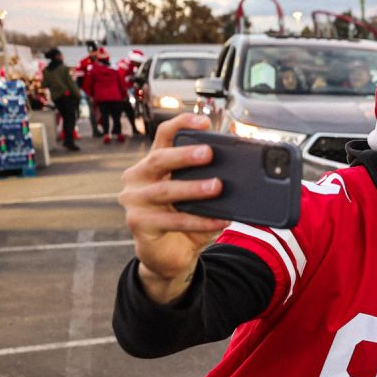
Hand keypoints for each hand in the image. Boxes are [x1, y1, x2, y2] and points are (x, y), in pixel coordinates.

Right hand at [118, 113, 228, 303]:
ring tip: (218, 186)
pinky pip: (173, 221)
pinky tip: (221, 220)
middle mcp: (138, 177)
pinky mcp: (138, 224)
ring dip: (193, 188)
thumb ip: (211, 178)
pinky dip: (200, 221)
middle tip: (209, 153)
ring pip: (165, 191)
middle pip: (159, 159)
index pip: (164, 136)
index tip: (205, 122)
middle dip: (185, 155)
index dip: (182, 124)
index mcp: (153, 163)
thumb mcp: (199, 196)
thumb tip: (242, 168)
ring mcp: (134, 201)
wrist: (171, 255)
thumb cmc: (186, 219)